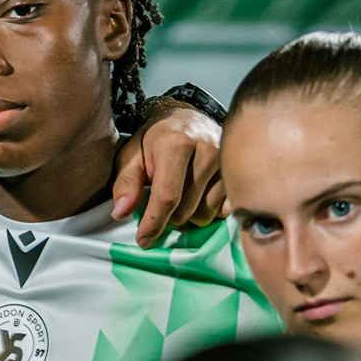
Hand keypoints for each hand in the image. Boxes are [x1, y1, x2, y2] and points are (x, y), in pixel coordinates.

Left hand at [112, 101, 223, 245]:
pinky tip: (199, 195)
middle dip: (168, 216)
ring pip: (206, 214)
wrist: (189, 120)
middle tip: (160, 200)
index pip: (167, 196)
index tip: (143, 240)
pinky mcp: (239, 174)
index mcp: (176, 144)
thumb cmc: (156, 140)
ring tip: (180, 194)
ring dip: (189, 214)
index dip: (153, 222)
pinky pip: (224, 211)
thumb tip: (121, 212)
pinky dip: (209, 210)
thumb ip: (126, 183)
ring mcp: (227, 163)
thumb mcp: (132, 155)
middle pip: (186, 210)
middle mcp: (207, 152)